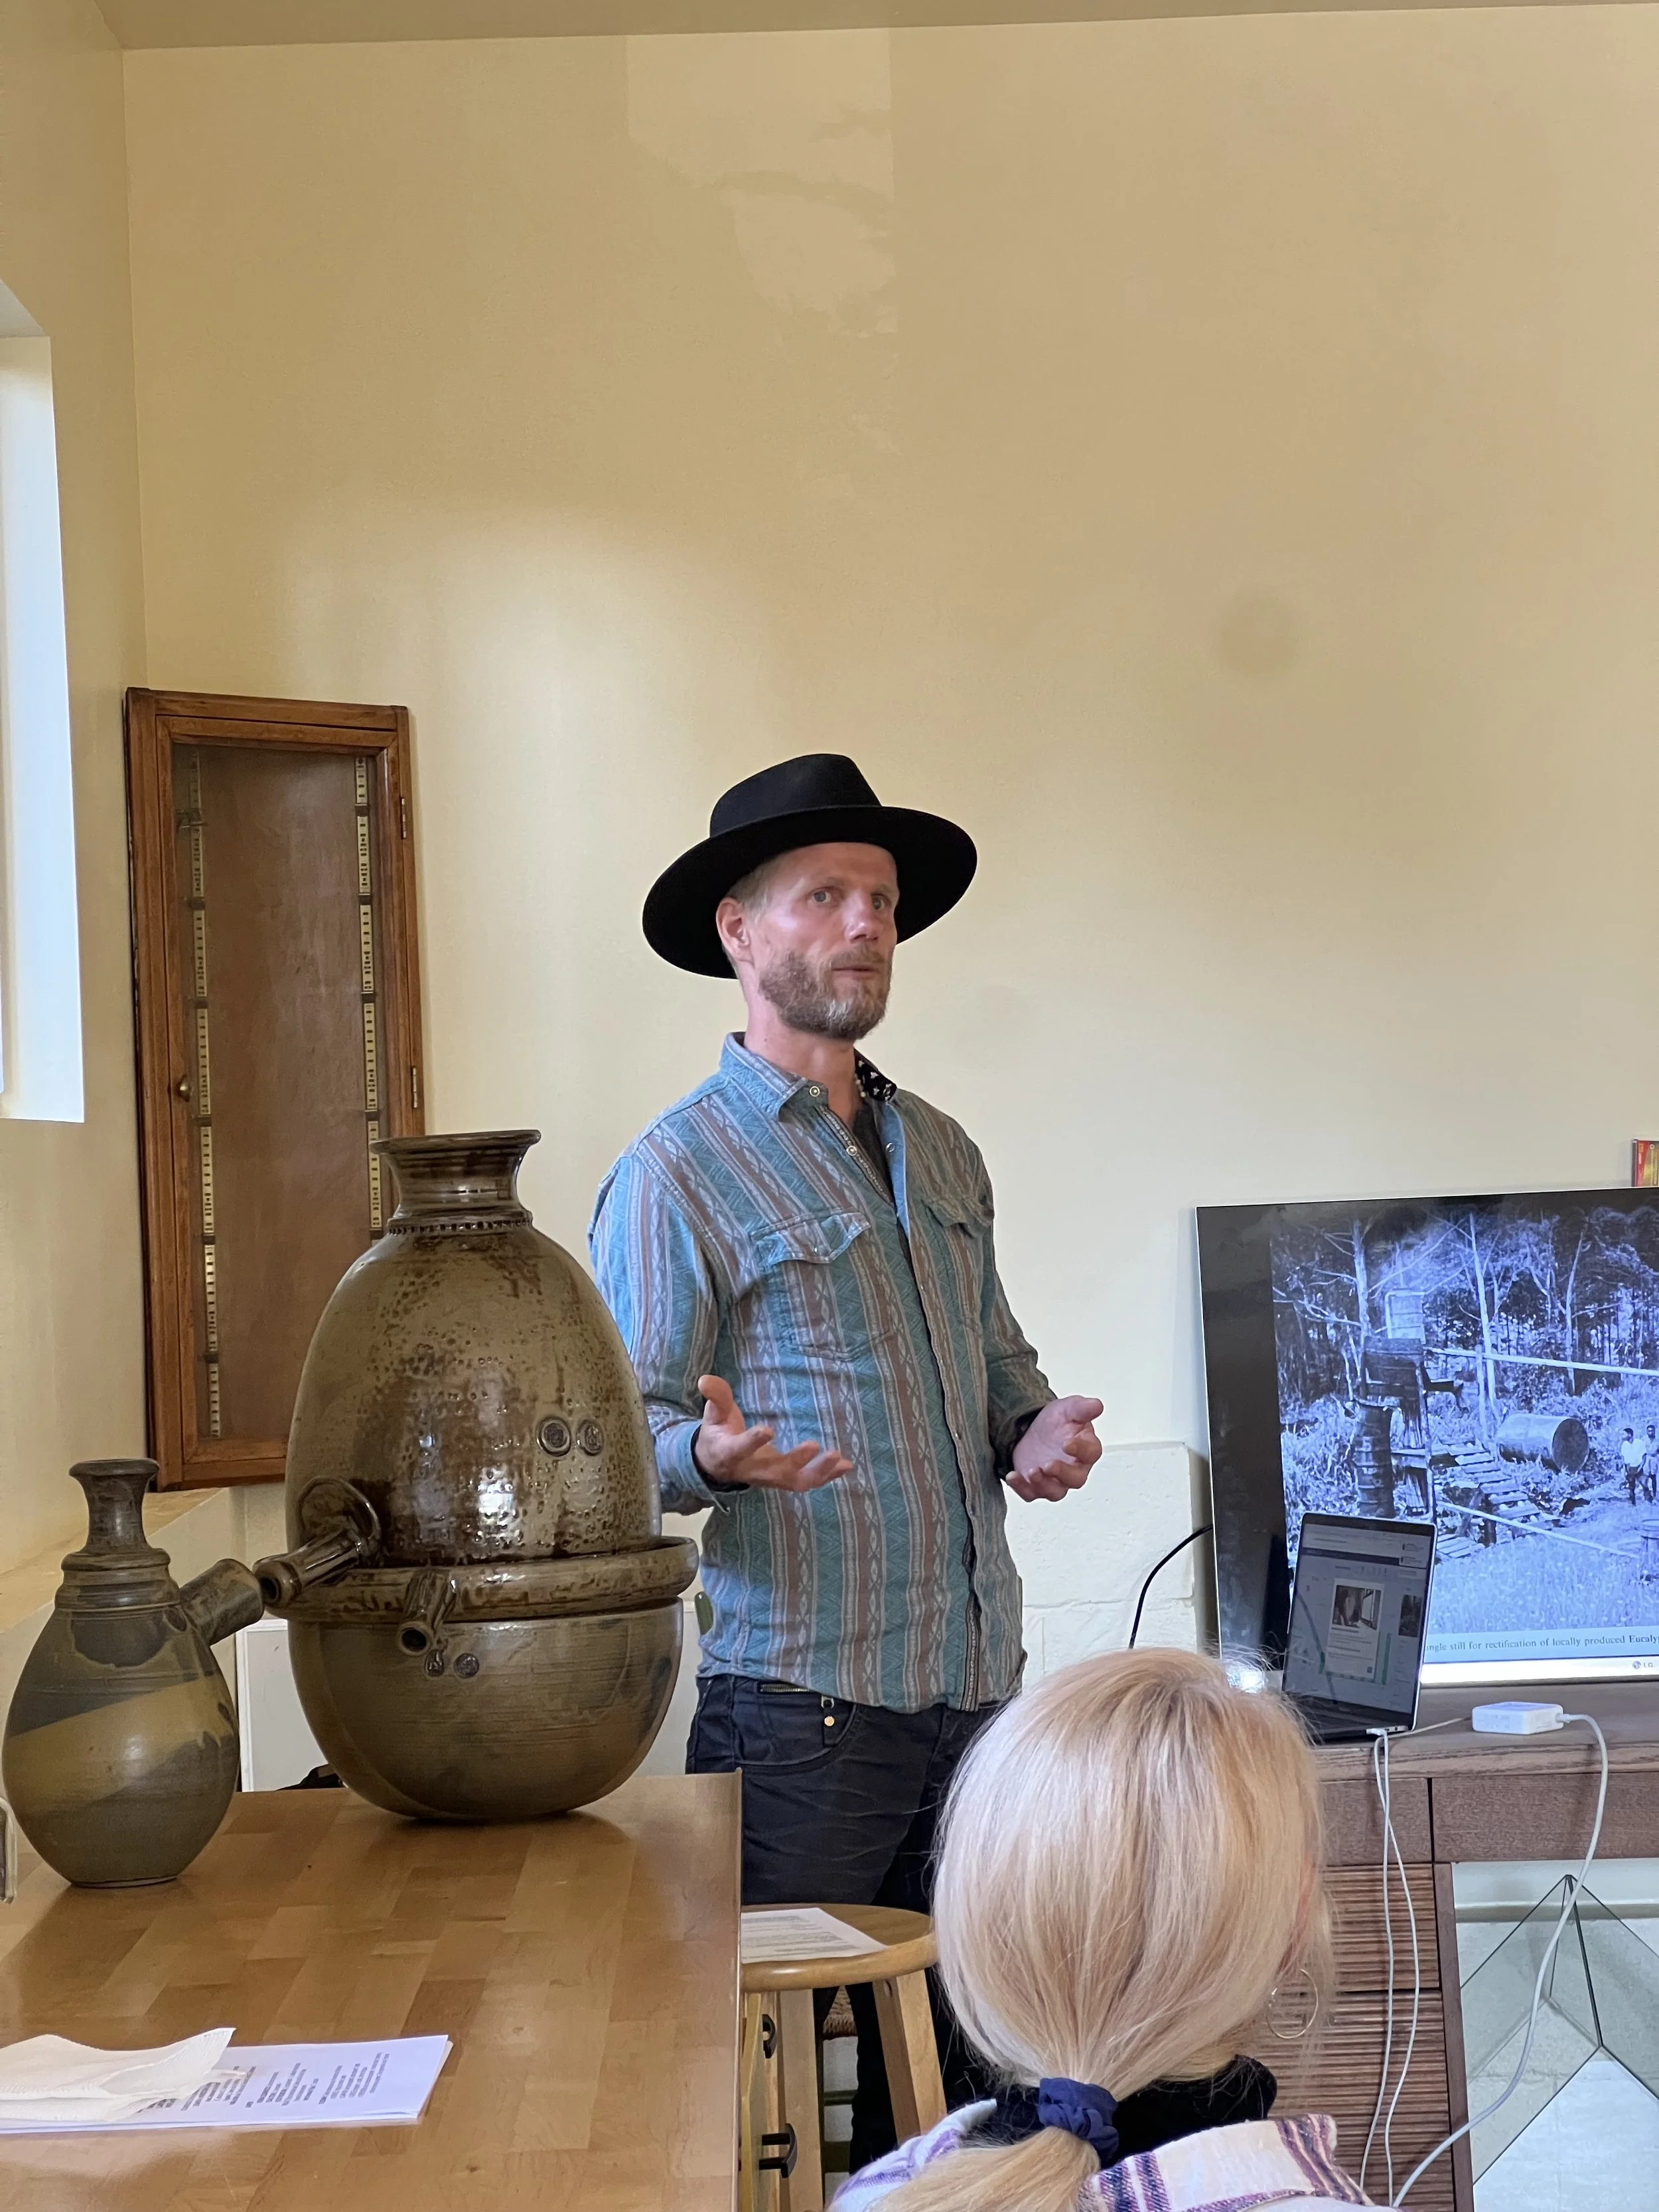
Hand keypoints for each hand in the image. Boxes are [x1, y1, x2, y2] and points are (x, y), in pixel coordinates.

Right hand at [693, 1375, 851, 1493]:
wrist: (716, 1466)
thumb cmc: (718, 1434)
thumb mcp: (713, 1414)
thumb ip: (716, 1397)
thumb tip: (705, 1379)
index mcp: (731, 1453)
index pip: (740, 1449)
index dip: (753, 1442)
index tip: (768, 1429)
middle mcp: (752, 1471)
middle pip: (775, 1471)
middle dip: (795, 1461)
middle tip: (814, 1445)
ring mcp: (770, 1478)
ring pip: (794, 1482)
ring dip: (818, 1472)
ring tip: (838, 1458)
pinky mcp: (784, 1480)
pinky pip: (806, 1482)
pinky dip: (827, 1476)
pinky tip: (846, 1466)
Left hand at [1008, 1395, 1103, 1502]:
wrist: (1032, 1427)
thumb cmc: (1057, 1421)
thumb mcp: (1068, 1408)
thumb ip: (1082, 1408)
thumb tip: (1097, 1405)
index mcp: (1086, 1448)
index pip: (1091, 1453)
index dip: (1081, 1450)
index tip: (1067, 1444)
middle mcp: (1075, 1468)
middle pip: (1076, 1479)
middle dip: (1062, 1474)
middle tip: (1049, 1465)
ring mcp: (1055, 1480)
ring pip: (1055, 1492)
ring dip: (1043, 1485)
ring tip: (1032, 1472)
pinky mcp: (1037, 1486)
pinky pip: (1031, 1494)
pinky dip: (1022, 1488)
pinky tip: (1013, 1476)